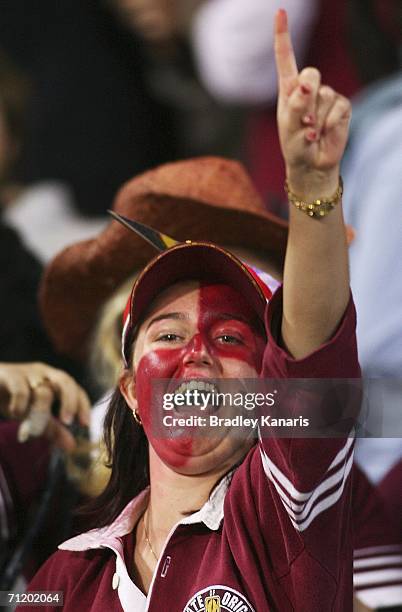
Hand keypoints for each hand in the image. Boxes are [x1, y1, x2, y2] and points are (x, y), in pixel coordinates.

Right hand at [0, 362, 90, 450]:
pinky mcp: (10, 375)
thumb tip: (72, 447)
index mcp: (54, 380)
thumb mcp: (34, 416)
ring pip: (43, 390)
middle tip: (67, 422)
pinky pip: (21, 391)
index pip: (76, 389)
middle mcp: (44, 373)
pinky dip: (21, 406)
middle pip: (66, 381)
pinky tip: (16, 414)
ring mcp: (27, 372)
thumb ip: (53, 429)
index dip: (83, 405)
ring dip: (41, 412)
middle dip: (70, 402)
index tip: (86, 424)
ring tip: (33, 428)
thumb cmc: (13, 399)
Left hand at [274, 9, 350, 193]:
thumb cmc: (295, 145)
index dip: (283, 35)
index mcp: (288, 89)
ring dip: (315, 119)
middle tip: (303, 122)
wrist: (312, 164)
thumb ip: (295, 107)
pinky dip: (329, 124)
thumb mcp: (288, 128)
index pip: (286, 58)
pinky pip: (338, 108)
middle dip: (307, 96)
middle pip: (310, 73)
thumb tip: (306, 86)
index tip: (280, 12)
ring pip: (324, 96)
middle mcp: (307, 88)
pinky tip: (323, 133)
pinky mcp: (341, 106)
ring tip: (311, 133)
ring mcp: (326, 95)